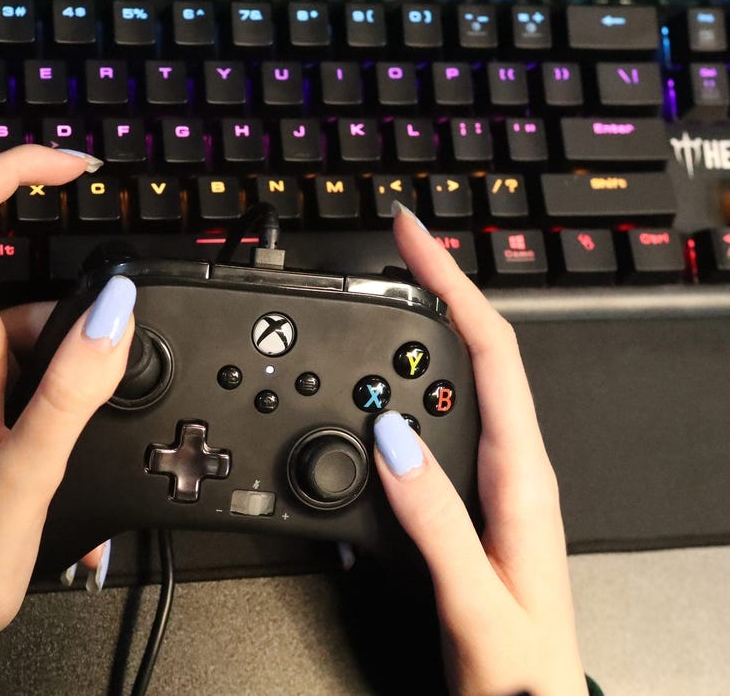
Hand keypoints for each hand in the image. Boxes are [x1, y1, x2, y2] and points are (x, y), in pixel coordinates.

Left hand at [0, 145, 135, 672]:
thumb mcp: (27, 472)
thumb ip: (73, 387)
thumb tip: (116, 308)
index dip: (16, 169)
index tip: (76, 167)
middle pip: (14, 275)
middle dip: (77, 303)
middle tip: (118, 359)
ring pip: (25, 327)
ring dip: (70, 361)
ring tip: (83, 443)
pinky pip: (19, 365)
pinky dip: (55, 387)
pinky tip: (66, 445)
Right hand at [371, 205, 585, 695]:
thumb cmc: (520, 668)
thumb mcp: (474, 597)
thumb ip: (432, 519)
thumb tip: (390, 438)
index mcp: (523, 477)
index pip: (490, 352)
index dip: (452, 285)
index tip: (414, 239)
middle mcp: (510, 469)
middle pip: (469, 354)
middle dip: (429, 295)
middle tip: (384, 259)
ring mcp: (487, 484)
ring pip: (444, 390)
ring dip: (409, 345)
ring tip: (369, 312)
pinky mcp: (463, 502)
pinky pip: (428, 431)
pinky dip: (395, 400)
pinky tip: (370, 402)